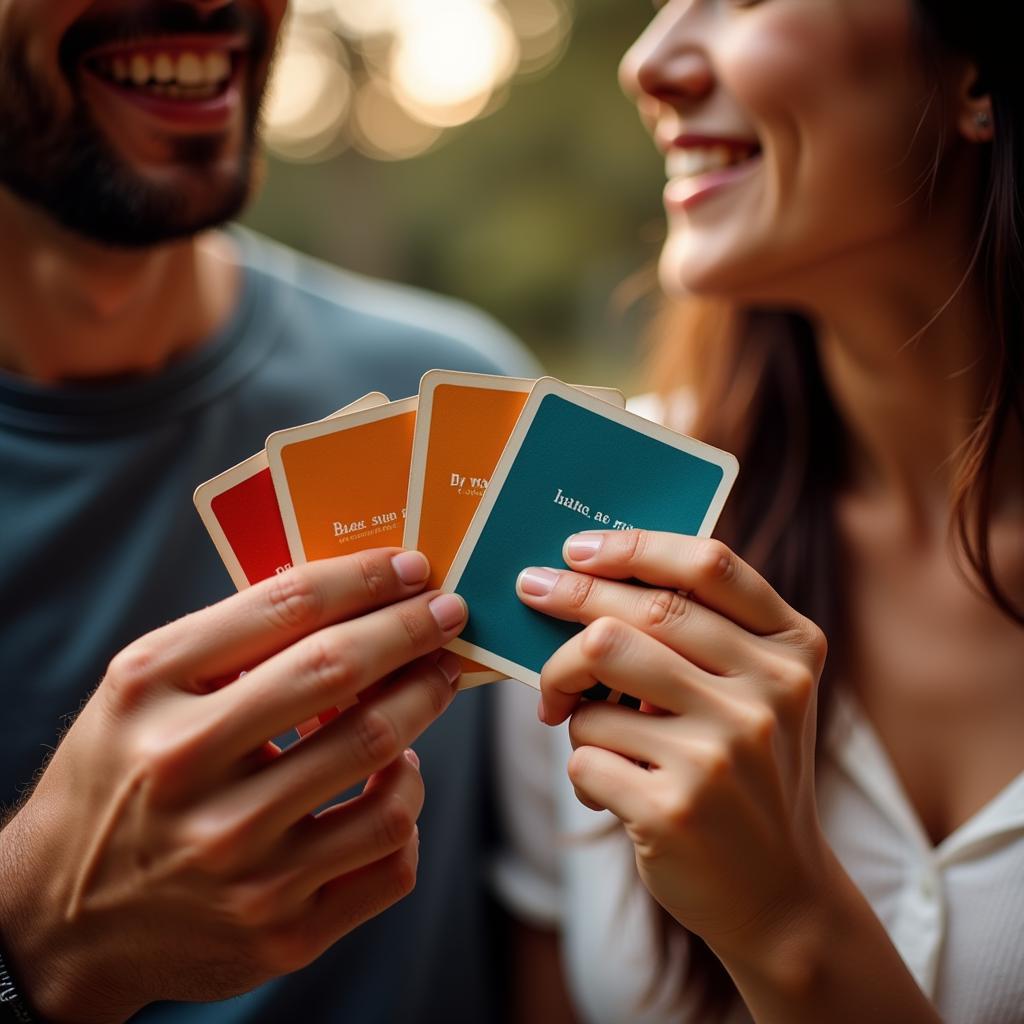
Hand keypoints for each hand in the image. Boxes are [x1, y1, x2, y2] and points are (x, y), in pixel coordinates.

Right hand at [0, 548, 466, 1022]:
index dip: (364, 579)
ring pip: (383, 764)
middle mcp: (189, 775)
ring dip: (423, 713)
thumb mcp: (143, 689)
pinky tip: (394, 785)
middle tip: (448, 615)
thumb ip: (232, 638)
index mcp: (150, 693)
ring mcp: (238, 862)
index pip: (284, 608)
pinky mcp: (280, 930)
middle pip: (339, 676)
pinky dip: (408, 809)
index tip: (413, 568)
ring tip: (426, 693)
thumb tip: (353, 595)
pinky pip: (390, 859)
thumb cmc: (122, 775)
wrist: (64, 916)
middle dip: (412, 632)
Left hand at [516, 530, 829, 962]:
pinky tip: (614, 791)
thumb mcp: (757, 694)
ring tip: (590, 728)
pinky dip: (582, 768)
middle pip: (639, 615)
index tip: (578, 548)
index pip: (710, 565)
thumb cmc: (748, 773)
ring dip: (574, 704)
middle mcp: (768, 693)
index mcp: (793, 649)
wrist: (779, 894)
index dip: (635, 546)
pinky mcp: (674, 808)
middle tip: (532, 592)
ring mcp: (723, 753)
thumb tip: (587, 582)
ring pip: (596, 688)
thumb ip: (705, 635)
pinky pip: (583, 754)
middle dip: (570, 601)